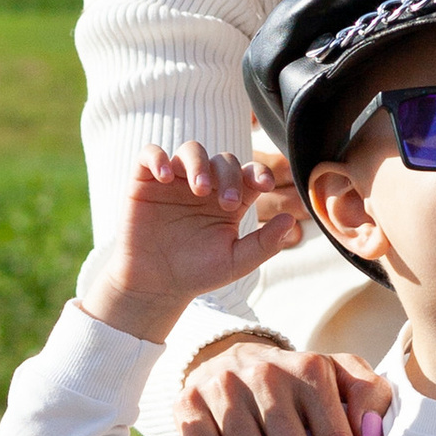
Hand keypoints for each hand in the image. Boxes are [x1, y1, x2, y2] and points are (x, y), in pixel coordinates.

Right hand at [80, 144, 300, 345]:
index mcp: (230, 198)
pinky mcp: (145, 181)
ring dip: (199, 164)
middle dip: (229, 177)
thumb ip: (264, 243)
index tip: (265, 185)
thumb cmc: (197, 273)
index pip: (249, 172)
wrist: (156, 285)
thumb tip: (290, 220)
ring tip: (200, 189)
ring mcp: (175, 180)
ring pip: (191, 150)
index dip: (259, 172)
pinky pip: (150, 154)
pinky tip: (165, 176)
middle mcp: (205, 184)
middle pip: (223, 160)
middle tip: (228, 203)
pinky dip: (158, 158)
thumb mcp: (236, 262)